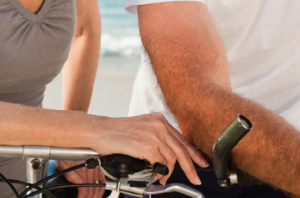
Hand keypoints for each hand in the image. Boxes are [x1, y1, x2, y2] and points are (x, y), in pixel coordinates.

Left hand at [56, 159, 104, 197]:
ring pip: (98, 187)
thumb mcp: (62, 165)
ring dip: (95, 196)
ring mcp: (95, 168)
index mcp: (82, 168)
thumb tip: (78, 182)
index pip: (85, 189)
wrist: (67, 150)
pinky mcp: (98, 169)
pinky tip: (97, 194)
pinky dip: (101, 190)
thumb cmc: (64, 157)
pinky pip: (102, 181)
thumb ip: (69, 174)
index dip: (82, 197)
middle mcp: (91, 168)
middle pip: (92, 189)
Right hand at [90, 113, 207, 184]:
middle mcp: (159, 125)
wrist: (99, 130)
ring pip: (172, 158)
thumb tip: (166, 158)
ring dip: (169, 172)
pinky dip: (159, 172)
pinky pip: (160, 163)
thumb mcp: (141, 130)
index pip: (182, 139)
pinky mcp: (146, 145)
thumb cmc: (115, 133)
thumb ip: (156, 140)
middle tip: (195, 179)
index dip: (193, 153)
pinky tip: (156, 175)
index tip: (200, 162)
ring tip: (163, 178)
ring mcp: (153, 135)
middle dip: (191, 167)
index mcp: (159, 120)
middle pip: (182, 150)